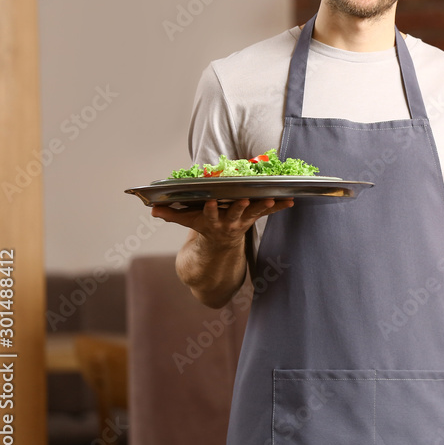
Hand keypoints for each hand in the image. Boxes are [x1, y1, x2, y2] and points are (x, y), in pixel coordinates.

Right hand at [151, 198, 293, 247]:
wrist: (220, 246)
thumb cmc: (203, 226)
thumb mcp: (187, 221)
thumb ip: (172, 215)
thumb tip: (152, 209)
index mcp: (212, 221)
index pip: (210, 214)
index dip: (210, 209)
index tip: (211, 200)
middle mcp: (229, 222)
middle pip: (235, 213)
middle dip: (240, 206)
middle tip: (245, 199)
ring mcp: (243, 221)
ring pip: (255, 212)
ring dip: (264, 206)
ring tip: (273, 198)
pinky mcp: (254, 218)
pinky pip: (268, 212)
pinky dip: (279, 207)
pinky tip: (291, 200)